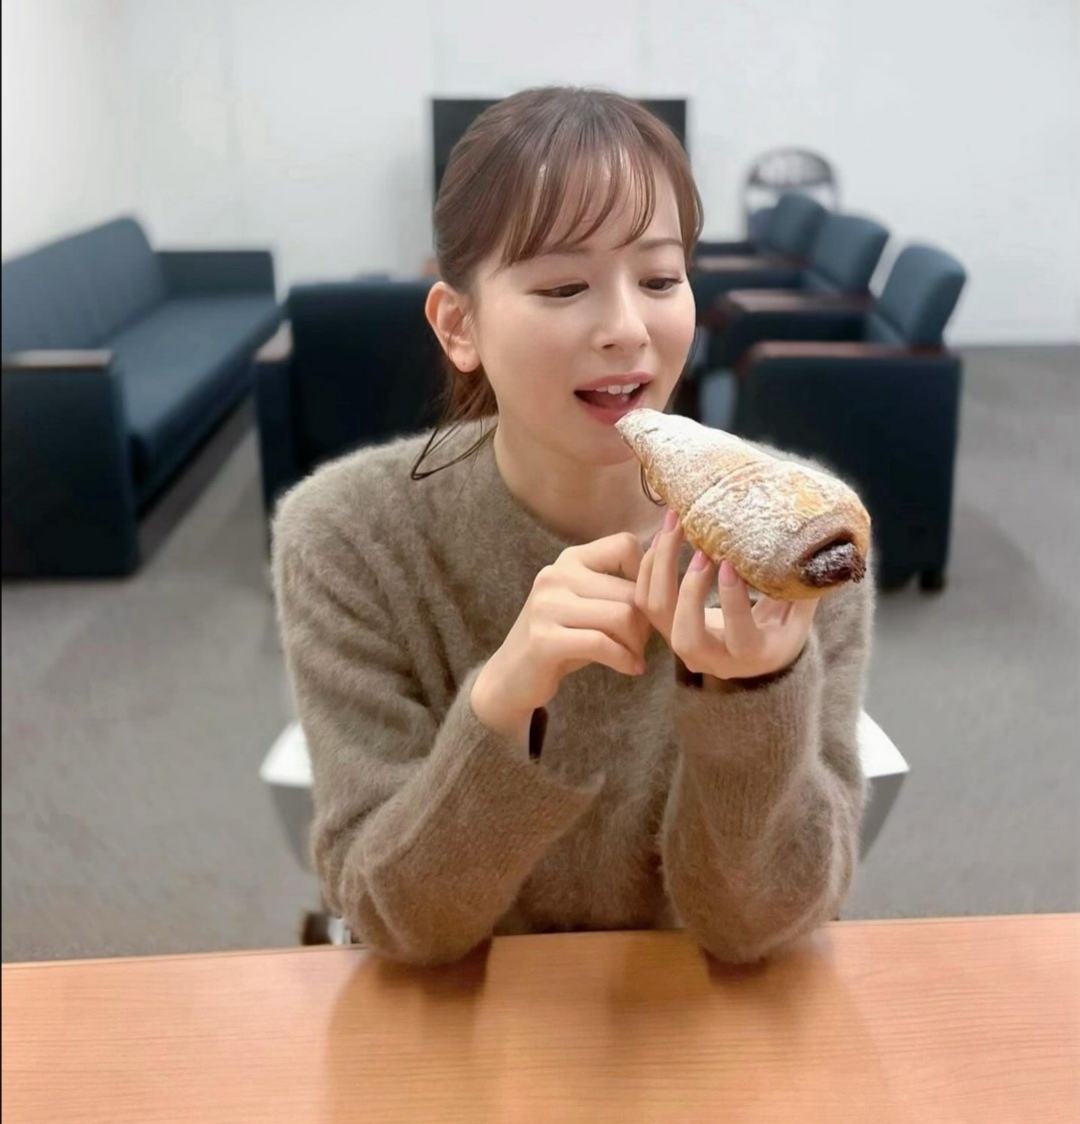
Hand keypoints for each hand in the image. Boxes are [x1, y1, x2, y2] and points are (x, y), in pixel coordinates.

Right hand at [472, 533, 650, 739]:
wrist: (512, 675)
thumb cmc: (562, 638)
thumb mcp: (586, 603)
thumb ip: (617, 587)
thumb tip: (670, 576)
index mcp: (570, 559)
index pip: (626, 545)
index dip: (647, 575)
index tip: (643, 605)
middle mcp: (556, 575)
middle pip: (630, 591)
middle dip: (647, 622)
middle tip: (644, 643)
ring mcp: (547, 606)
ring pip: (622, 616)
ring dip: (637, 643)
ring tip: (635, 656)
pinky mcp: (544, 639)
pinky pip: (602, 644)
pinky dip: (625, 660)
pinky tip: (631, 669)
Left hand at [635, 510, 819, 680]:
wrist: (750, 655)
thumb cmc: (778, 629)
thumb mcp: (798, 615)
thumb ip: (805, 588)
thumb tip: (827, 549)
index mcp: (751, 655)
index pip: (739, 636)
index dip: (733, 602)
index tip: (729, 562)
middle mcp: (710, 657)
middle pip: (685, 634)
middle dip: (688, 588)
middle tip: (700, 546)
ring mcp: (680, 642)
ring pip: (655, 610)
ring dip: (660, 566)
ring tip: (674, 525)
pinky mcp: (662, 625)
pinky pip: (643, 597)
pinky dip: (649, 564)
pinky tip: (664, 534)